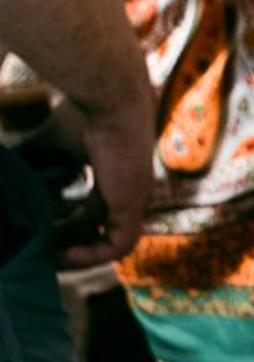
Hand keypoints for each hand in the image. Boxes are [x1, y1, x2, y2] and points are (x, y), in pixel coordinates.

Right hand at [49, 88, 155, 264]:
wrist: (111, 101)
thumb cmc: (85, 115)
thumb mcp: (52, 145)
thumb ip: (33, 160)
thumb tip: (9, 173)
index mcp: (114, 177)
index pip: (94, 211)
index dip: (69, 225)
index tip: (43, 233)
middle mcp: (127, 193)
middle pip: (100, 230)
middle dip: (71, 244)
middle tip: (42, 254)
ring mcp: (133, 201)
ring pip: (108, 242)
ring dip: (78, 253)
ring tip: (47, 259)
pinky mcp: (133, 206)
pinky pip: (117, 245)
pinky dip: (92, 255)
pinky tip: (63, 255)